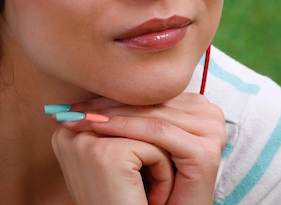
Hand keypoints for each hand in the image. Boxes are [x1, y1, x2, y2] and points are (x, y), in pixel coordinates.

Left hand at [50, 94, 225, 203]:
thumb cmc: (140, 186)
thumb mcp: (130, 142)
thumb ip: (121, 112)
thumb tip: (76, 94)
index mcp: (194, 106)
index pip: (147, 95)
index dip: (109, 97)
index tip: (72, 102)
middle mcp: (208, 113)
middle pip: (148, 103)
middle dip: (105, 106)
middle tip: (68, 108)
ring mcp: (212, 130)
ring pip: (151, 115)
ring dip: (109, 115)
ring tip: (76, 118)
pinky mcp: (206, 150)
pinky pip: (158, 132)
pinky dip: (124, 129)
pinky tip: (96, 129)